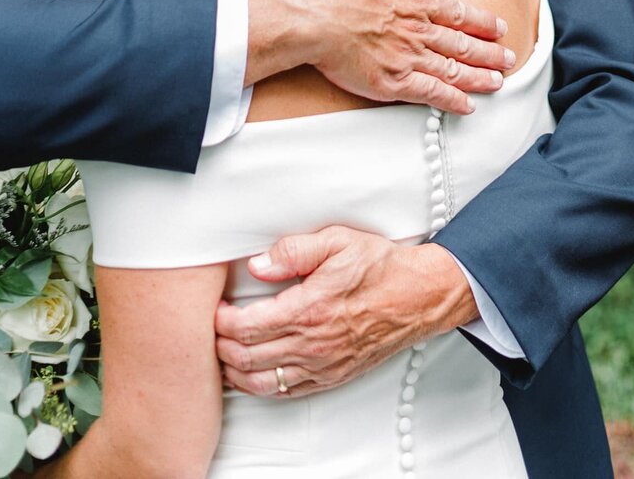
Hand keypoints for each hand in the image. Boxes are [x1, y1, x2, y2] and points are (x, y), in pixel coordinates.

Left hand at [215, 226, 477, 396]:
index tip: (217, 308)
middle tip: (214, 329)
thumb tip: (258, 265)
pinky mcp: (332, 376)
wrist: (419, 295)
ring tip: (225, 353)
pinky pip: (286, 392)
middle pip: (246, 357)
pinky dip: (261, 386)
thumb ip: (293, 251)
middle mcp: (313, 343)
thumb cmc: (381, 267)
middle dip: (221, 345)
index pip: (246, 326)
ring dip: (235, 370)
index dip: (221, 321)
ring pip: (261, 381)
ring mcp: (322, 365)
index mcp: (309, 309)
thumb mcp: (337, 241)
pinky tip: (253, 373)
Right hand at [247, 0, 513, 114]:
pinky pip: (431, 95)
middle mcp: (417, 29)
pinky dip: (452, 101)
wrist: (309, 15)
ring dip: (479, 77)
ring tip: (498, 82)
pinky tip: (468, 107)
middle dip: (489, 52)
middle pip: (462, 43)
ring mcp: (407, 57)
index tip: (498, 28)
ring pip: (453, 70)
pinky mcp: (392, 83)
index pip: (456, 12)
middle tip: (509, 59)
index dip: (480, 21)